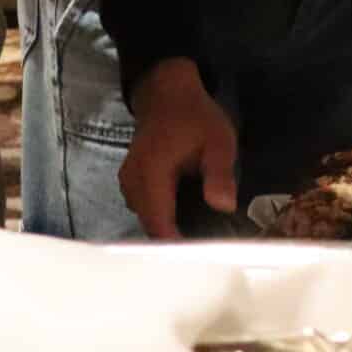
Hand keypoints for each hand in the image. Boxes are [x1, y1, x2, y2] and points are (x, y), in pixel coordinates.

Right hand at [122, 59, 237, 239]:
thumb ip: (219, 173)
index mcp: (151, 174)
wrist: (167, 91)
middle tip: (204, 254)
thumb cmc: (195, 115)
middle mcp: (132, 182)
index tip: (199, 260)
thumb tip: (224, 207)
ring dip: (166, 231)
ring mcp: (127, 182)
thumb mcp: (218, 140)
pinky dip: (161, 218)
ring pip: (145, 220)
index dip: (177, 246)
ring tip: (195, 241)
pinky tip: (182, 221)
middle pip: (150, 227)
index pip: (158, 224)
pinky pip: (143, 209)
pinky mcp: (129, 181)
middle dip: (174, 243)